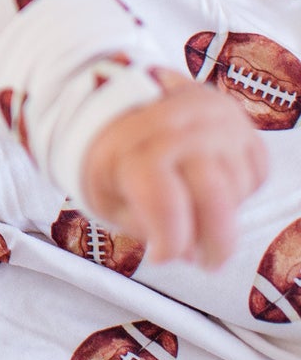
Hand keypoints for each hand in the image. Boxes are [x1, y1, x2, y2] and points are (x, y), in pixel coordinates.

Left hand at [81, 71, 266, 269]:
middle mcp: (176, 121)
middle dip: (215, 241)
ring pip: (237, 187)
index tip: (160, 257)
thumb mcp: (105, 191)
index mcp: (130, 140)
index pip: (162, 200)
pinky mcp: (237, 117)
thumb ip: (140, 224)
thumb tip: (188, 252)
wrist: (124, 98)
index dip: (169, 239)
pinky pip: (255, 172)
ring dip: (223, 213)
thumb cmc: (112, 155)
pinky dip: (239, 191)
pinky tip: (212, 184)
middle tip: (207, 262)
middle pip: (214, 195)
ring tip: (196, 210)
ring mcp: (212, 116)